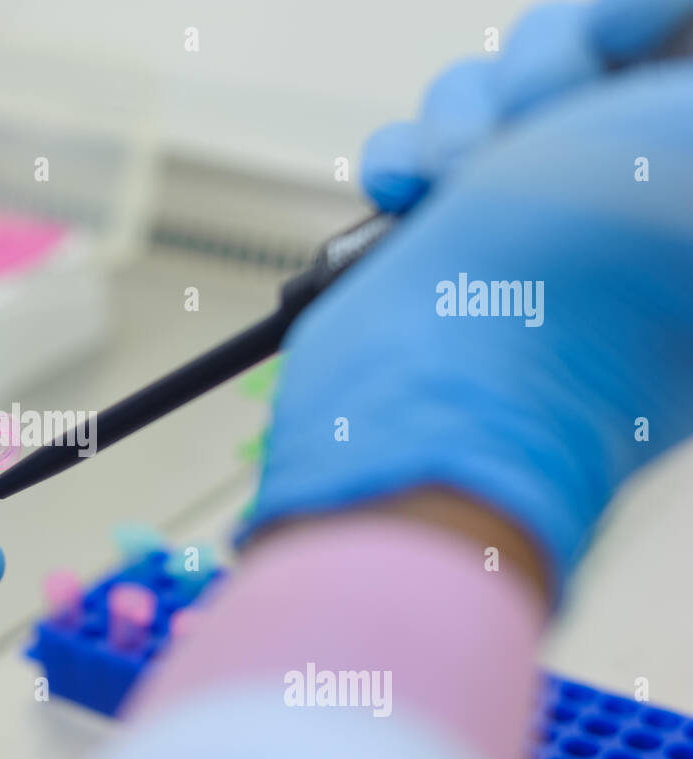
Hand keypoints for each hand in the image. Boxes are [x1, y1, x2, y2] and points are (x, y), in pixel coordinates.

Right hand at [245, 0, 692, 592]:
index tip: (618, 34)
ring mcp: (529, 221)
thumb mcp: (671, 149)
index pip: (672, 56)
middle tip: (541, 106)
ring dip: (460, 110)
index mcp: (679, 180)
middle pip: (582, 55)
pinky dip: (402, 156)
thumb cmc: (579, 308)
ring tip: (456, 167)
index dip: (642, 29)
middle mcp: (617, 192)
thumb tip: (671, 75)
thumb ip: (674, 102)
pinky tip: (408, 189)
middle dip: (549, 59)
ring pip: (488, 91)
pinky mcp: (448, 244)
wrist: (450, 412)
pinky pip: (416, 152)